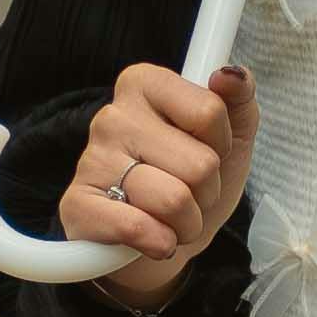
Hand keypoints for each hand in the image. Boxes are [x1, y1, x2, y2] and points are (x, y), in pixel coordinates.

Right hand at [62, 59, 257, 307]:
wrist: (162, 242)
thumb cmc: (191, 183)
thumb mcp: (230, 138)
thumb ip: (238, 100)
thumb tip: (230, 74)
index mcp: (144, 85)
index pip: (209, 112)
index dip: (220, 146)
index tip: (205, 151)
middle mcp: (112, 116)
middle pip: (200, 163)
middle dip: (205, 192)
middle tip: (187, 193)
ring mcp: (91, 160)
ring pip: (174, 200)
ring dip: (186, 223)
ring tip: (169, 217)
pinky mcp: (77, 207)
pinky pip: (137, 227)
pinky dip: (158, 243)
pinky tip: (151, 238)